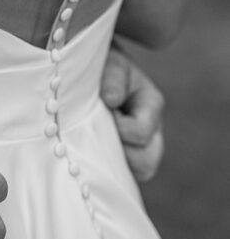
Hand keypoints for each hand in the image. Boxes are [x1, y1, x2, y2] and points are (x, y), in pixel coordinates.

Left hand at [100, 48, 164, 181]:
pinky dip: (101, 169)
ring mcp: (136, 146)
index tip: (101, 111)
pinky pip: (114, 176)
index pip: (140, 132)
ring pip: (131, 174)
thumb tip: (112, 100)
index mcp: (151, 104)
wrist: (87, 67)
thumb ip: (113, 78)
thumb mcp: (110, 62)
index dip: (118, 128)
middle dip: (119, 153)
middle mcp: (150, 129)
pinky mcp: (119, 157)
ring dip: (110, 162)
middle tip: (95, 134)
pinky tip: (85, 153)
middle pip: (146, 163)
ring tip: (91, 142)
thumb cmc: (101, 62)